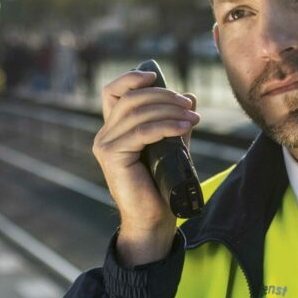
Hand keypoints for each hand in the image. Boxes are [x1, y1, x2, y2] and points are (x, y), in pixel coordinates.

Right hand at [92, 70, 199, 265]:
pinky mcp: (113, 156)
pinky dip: (165, 126)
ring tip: (192, 117)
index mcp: (114, 129)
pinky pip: (142, 131)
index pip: (112, 91)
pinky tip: (184, 127)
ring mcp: (106, 145)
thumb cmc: (161, 186)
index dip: (131, 78)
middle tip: (189, 105)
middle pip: (130, 98)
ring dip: (168, 110)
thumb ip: (175, 122)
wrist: (153, 220)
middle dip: (163, 95)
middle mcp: (105, 134)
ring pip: (137, 112)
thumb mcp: (171, 146)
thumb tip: (190, 97)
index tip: (156, 76)